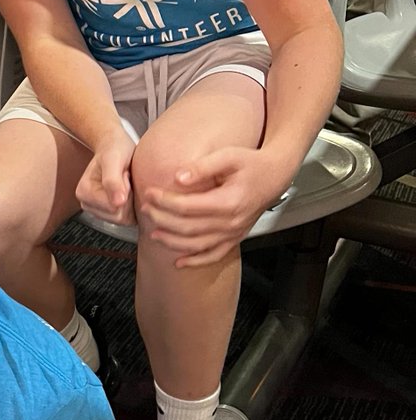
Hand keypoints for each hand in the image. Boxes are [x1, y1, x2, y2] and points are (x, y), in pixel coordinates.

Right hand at [76, 127, 136, 226]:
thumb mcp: (113, 159)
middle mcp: (88, 204)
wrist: (116, 146)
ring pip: (123, 219)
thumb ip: (113, 180)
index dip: (124, 191)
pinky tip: (129, 191)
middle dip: (128, 197)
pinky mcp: (110, 213)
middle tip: (125, 178)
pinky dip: (133, 205)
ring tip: (126, 183)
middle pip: (117, 216)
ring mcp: (99, 211)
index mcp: (84, 192)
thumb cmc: (114, 149)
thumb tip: (118, 203)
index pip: (112, 207)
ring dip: (131, 200)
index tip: (123, 174)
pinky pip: (127, 218)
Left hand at [139, 146, 291, 267]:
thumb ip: (202, 167)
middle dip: (162, 219)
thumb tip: (179, 177)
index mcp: (229, 201)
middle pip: (188, 227)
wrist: (275, 175)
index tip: (150, 193)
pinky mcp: (235, 237)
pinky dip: (196, 261)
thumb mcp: (228, 156)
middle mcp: (232, 221)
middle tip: (145, 209)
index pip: (188, 206)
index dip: (165, 201)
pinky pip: (214, 254)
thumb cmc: (251, 163)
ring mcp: (234, 232)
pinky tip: (179, 262)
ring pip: (198, 244)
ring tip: (153, 234)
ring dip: (173, 242)